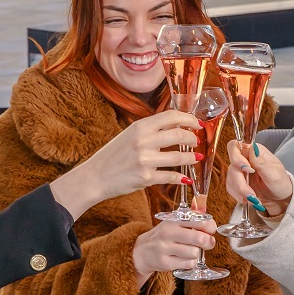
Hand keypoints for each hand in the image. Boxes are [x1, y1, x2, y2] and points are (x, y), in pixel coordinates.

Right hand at [50, 110, 201, 219]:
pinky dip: (181, 178)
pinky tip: (186, 178)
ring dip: (191, 158)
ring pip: (178, 157)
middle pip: (179, 134)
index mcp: (140, 127)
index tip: (198, 124)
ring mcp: (145, 160)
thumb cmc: (113, 155)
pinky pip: (170, 176)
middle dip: (192, 138)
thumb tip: (175, 124)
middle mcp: (143, 141)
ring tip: (196, 158)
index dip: (189, 119)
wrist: (95, 176)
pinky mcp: (146, 177)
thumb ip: (150, 130)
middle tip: (197, 142)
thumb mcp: (130, 135)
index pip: (171, 116)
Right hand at [133, 218, 215, 281]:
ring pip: (194, 253)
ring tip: (190, 251)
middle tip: (208, 243)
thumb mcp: (173, 223)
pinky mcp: (165, 262)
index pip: (199, 221)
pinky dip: (190, 263)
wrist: (142, 251)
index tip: (210, 230)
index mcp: (173, 220)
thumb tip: (211, 224)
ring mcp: (165, 248)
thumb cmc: (163, 236)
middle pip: (199, 238)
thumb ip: (192, 221)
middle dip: (208, 242)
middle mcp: (168, 233)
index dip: (210, 226)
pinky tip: (184, 259)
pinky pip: (188, 264)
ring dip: (196, 254)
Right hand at [226, 140, 292, 215]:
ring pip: (230, 178)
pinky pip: (230, 187)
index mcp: (255, 152)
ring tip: (253, 199)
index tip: (248, 170)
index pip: (235, 146)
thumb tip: (253, 148)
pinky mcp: (237, 182)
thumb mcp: (274, 174)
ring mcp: (240, 171)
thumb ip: (262, 162)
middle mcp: (245, 159)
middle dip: (240, 182)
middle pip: (232, 166)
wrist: (280, 199)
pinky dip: (238, 195)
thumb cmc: (280, 183)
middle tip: (251, 194)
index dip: (237, 158)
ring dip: (240, 191)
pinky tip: (248, 200)